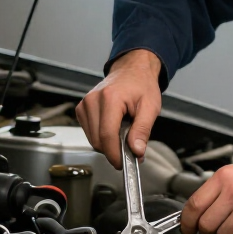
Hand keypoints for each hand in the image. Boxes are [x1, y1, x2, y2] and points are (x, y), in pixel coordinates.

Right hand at [76, 49, 161, 168]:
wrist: (132, 70)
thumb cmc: (141, 85)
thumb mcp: (150, 107)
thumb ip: (143, 130)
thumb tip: (136, 151)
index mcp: (110, 98)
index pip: (106, 136)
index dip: (115, 155)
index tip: (124, 164)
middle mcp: (93, 100)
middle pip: (98, 141)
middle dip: (114, 150)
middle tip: (131, 146)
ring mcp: (85, 104)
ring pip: (92, 140)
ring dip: (108, 144)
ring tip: (123, 131)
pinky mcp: (81, 109)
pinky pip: (89, 133)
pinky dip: (101, 137)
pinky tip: (113, 127)